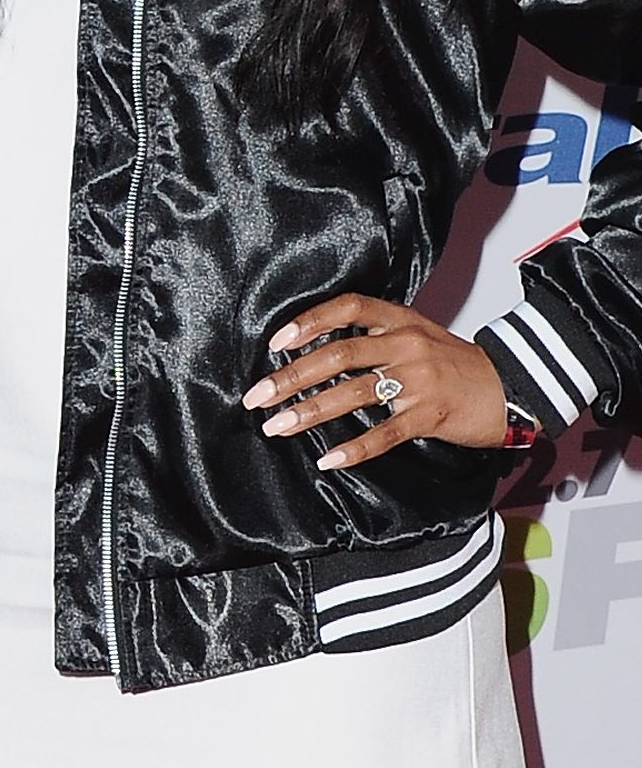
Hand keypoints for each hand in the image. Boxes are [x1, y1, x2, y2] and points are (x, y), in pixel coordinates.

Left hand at [241, 292, 506, 472]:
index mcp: (399, 319)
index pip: (345, 308)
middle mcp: (405, 344)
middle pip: (338, 354)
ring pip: (353, 393)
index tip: (275, 343)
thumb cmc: (455, 362)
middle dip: (291, 376)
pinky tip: (328, 460)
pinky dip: (355, 448)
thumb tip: (320, 346)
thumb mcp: (417, 333)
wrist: (511, 385)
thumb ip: (376, 334)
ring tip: (277, 426)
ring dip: (310, 411)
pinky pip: (385, 433)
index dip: (308, 322)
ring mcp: (418, 380)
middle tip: (257, 396)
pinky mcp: (429, 415)